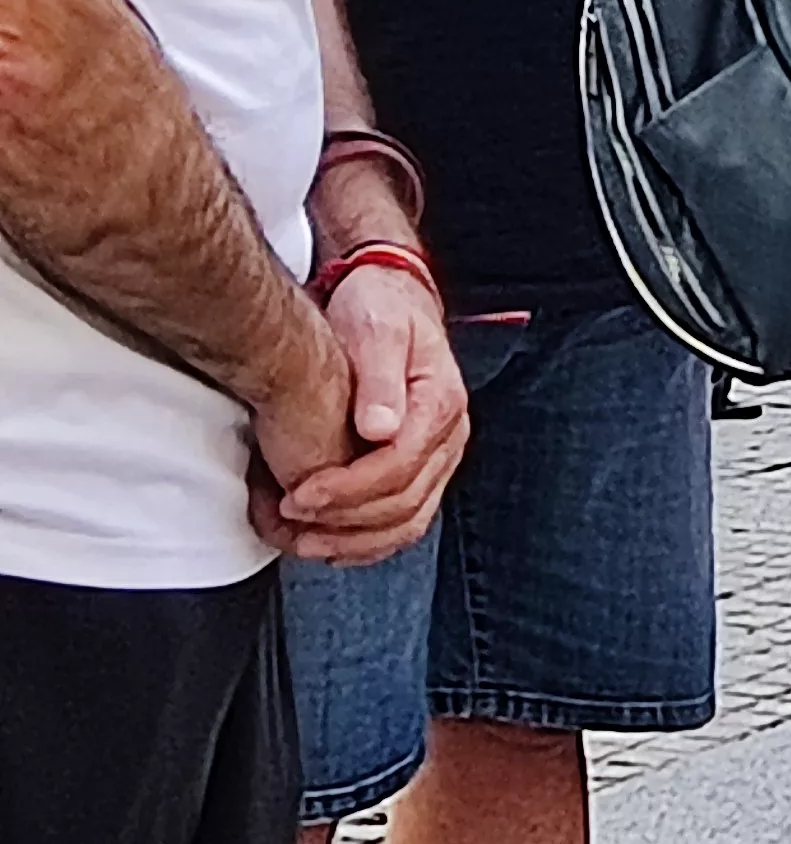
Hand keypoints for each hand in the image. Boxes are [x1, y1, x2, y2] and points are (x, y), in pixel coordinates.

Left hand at [264, 267, 468, 565]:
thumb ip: (379, 375)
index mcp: (441, 402)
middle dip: (342, 520)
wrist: (388, 300)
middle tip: (288, 516)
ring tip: (301, 540)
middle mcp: (449, 435)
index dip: (347, 490)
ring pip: (407, 522)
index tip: (298, 495)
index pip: (400, 466)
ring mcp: (438, 455)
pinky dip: (365, 543)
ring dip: (352, 542)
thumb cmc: (379, 309)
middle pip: (404, 502)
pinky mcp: (421, 468)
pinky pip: (404, 522)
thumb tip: (379, 428)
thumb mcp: (376, 328)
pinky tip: (329, 543)